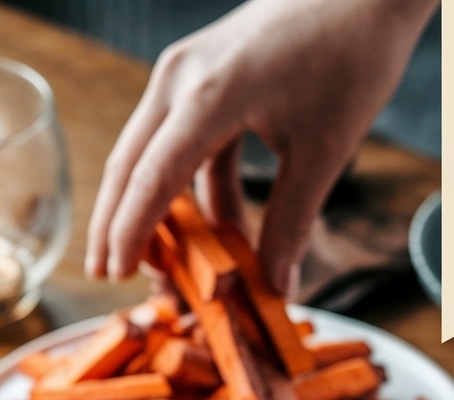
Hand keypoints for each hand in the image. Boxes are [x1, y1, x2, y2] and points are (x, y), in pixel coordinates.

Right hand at [85, 0, 437, 290]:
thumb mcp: (323, 153)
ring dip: (159, 210)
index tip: (114, 275)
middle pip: (129, 164)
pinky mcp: (203, 76)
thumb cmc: (347, 58)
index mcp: (207, 97)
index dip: (131, 233)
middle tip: (106, 275)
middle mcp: (181, 80)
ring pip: (153, 154)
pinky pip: (184, 142)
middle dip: (117, 224)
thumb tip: (277, 288)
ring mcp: (187, 74)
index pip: (151, 178)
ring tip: (166, 264)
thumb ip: (292, 224)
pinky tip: (214, 229)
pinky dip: (194, 187)